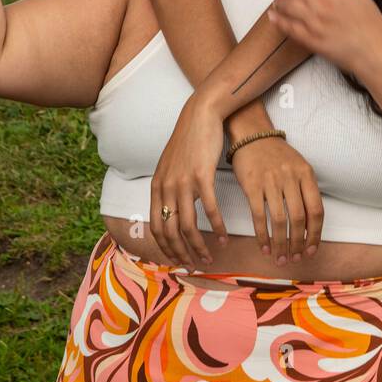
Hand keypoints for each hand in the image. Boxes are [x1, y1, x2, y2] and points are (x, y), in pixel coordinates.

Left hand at [148, 97, 228, 267]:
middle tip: (195, 265)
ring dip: (199, 246)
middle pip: (170, 232)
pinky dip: (217, 227)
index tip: (177, 261)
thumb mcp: (170, 166)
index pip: (157, 227)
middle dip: (182, 254)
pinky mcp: (202, 176)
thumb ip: (167, 188)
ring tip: (210, 257)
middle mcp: (167, 187)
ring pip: (188, 226)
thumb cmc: (188, 141)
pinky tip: (224, 237)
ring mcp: (183, 182)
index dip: (166, 248)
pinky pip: (209, 209)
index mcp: (157, 187)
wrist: (200, 115)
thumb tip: (169, 209)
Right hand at [229, 132, 323, 265]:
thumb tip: (311, 225)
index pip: (317, 210)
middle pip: (299, 219)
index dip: (315, 234)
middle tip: (295, 259)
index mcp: (306, 174)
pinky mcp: (252, 185)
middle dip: (298, 244)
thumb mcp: (299, 166)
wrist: (252, 136)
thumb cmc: (277, 155)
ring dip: (281, 244)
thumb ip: (306, 190)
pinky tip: (264, 247)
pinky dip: (262, 235)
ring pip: (279, 221)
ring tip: (280, 258)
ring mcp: (271, 181)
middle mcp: (291, 177)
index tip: (312, 250)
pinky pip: (259, 216)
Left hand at [268, 0, 381, 72]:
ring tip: (277, 1)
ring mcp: (316, 22)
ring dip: (279, 1)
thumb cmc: (371, 25)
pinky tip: (273, 16)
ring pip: (288, 5)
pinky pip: (289, 27)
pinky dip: (279, 20)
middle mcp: (323, 3)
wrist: (375, 51)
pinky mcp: (311, 40)